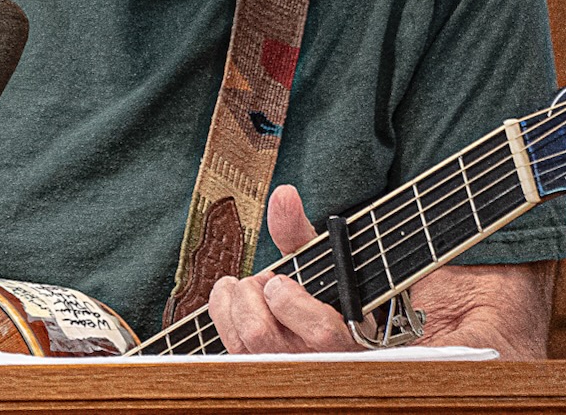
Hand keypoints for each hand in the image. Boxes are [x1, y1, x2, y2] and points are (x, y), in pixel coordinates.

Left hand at [205, 184, 361, 353]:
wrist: (325, 334)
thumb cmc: (327, 296)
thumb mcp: (322, 264)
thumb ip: (299, 232)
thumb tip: (283, 193)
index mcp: (343, 339)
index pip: (320, 331)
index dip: (290, 301)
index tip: (279, 280)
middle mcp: (311, 363)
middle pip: (260, 333)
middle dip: (252, 292)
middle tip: (265, 279)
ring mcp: (280, 371)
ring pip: (241, 340)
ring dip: (235, 299)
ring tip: (252, 287)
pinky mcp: (254, 369)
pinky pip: (225, 343)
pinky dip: (222, 309)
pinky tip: (234, 298)